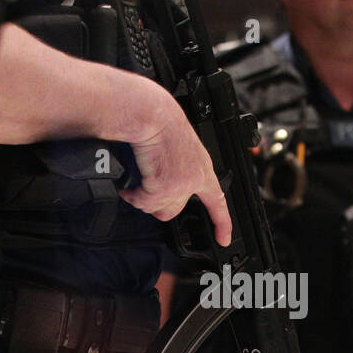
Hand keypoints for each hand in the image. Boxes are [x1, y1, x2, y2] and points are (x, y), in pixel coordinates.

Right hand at [118, 80, 232, 245]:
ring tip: (136, 177)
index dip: (222, 223)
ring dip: (141, 197)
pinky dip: (131, 193)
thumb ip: (176, 169)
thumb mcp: (177, 147)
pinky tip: (129, 181)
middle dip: (153, 203)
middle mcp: (195, 178)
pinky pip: (142, 202)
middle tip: (143, 187)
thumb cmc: (158, 121)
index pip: (217, 201)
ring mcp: (181, 184)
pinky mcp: (164, 186)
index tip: (223, 239)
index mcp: (202, 167)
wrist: (150, 113)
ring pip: (155, 208)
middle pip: (172, 211)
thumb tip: (159, 186)